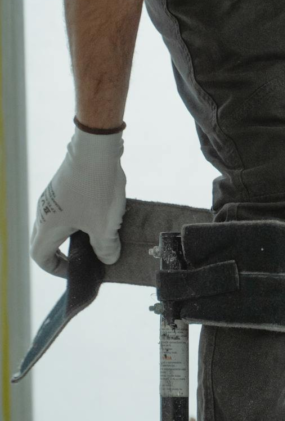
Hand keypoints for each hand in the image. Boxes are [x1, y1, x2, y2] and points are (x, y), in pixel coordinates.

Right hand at [30, 126, 126, 274]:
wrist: (96, 148)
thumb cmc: (96, 189)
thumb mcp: (104, 227)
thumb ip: (106, 249)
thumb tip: (108, 259)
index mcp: (48, 226)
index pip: (40, 256)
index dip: (56, 270)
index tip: (76, 272)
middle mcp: (45, 211)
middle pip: (47, 241)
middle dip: (65, 254)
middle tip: (88, 260)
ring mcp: (54, 197)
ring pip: (59, 225)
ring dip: (76, 236)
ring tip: (99, 240)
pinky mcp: (65, 186)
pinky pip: (68, 211)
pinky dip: (81, 221)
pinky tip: (103, 219)